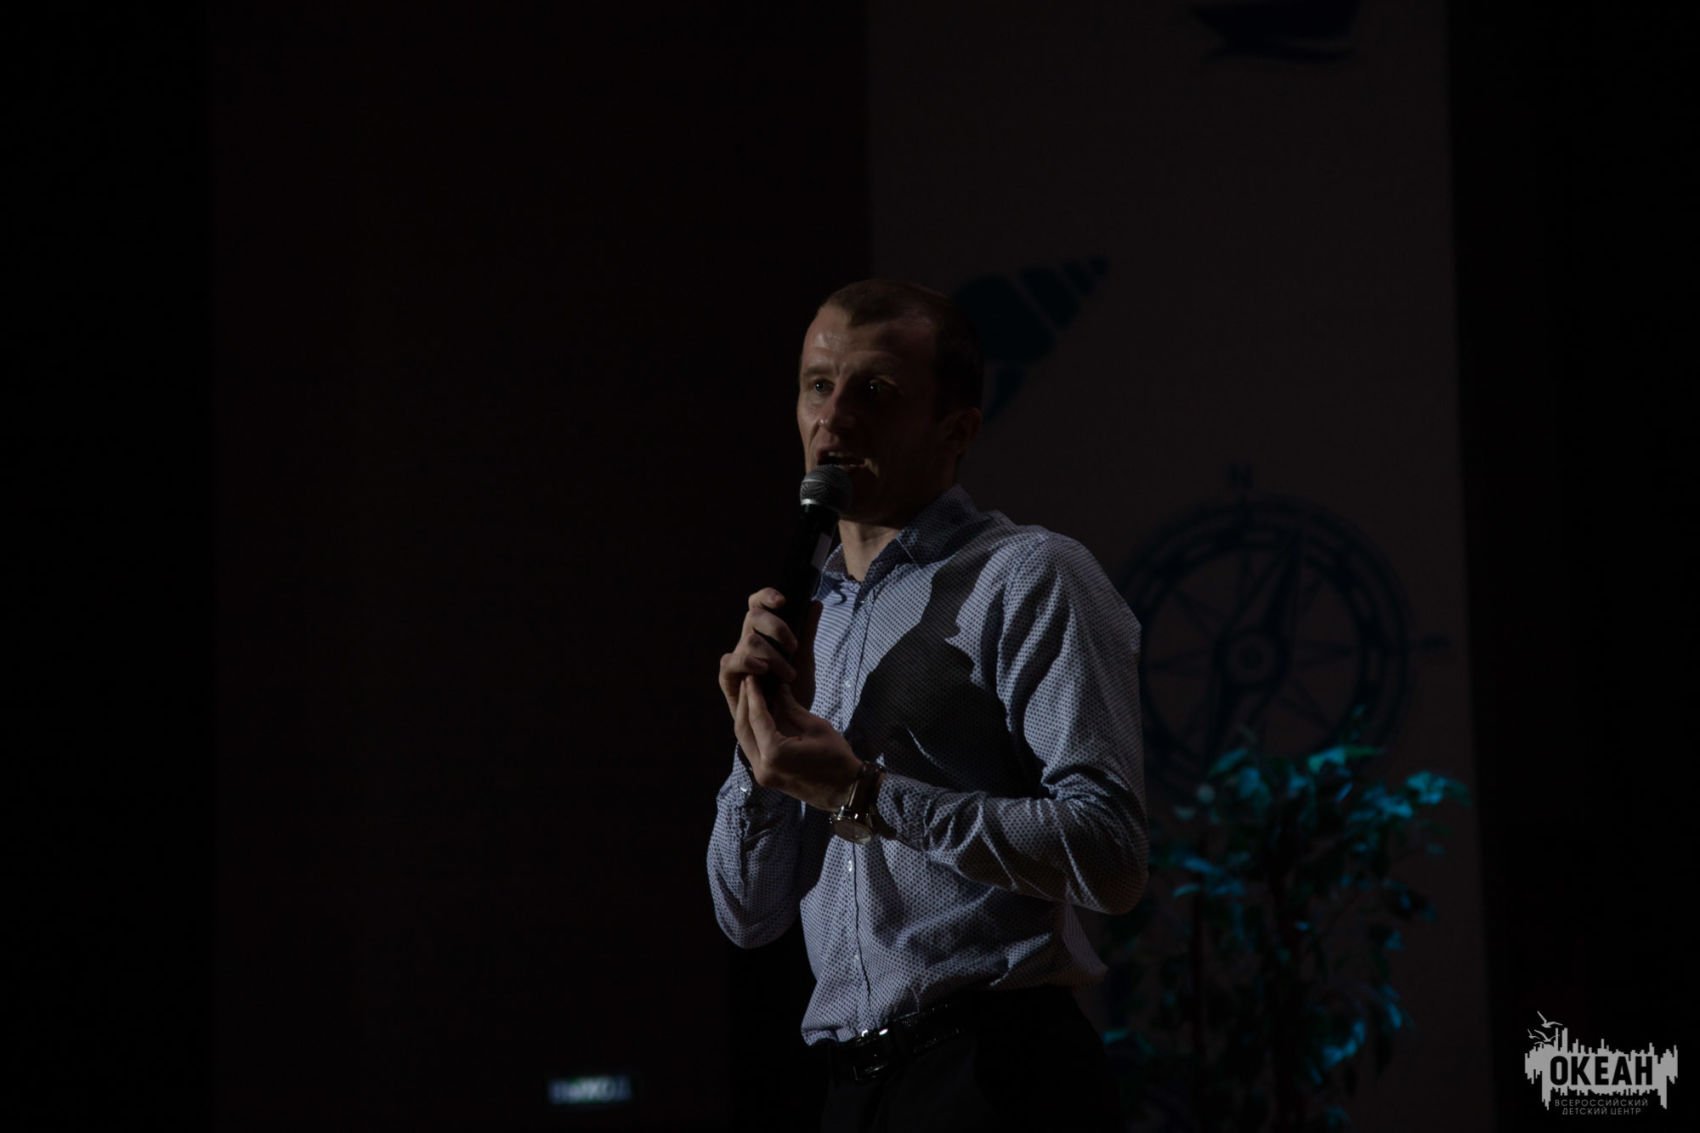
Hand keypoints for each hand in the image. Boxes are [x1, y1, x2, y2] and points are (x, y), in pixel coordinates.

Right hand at [718, 588, 820, 717]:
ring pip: (748, 640)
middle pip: (753, 616)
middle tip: (794, 647)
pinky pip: (730, 662)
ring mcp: (737, 659)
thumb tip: (815, 602)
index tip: (783, 601)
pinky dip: (747, 663)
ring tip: (788, 675)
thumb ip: (807, 631)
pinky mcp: (728, 678)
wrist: (788, 725)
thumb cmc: (794, 691)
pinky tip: (762, 670)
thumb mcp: (805, 659)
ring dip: (772, 655)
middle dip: (776, 627)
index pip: (757, 604)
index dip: (766, 596)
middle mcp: (748, 641)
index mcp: (763, 632)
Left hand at [734, 675, 861, 810]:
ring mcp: (761, 775)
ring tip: (751, 695)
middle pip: (743, 729)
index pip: (757, 718)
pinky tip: (757, 716)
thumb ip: (792, 708)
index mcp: (775, 754)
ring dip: (746, 717)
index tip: (751, 677)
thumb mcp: (816, 727)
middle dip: (744, 704)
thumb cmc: (837, 758)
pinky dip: (752, 731)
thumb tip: (778, 689)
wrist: (846, 792)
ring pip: (744, 740)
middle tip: (748, 683)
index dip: (754, 695)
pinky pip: (752, 749)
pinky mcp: (765, 777)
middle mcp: (762, 766)